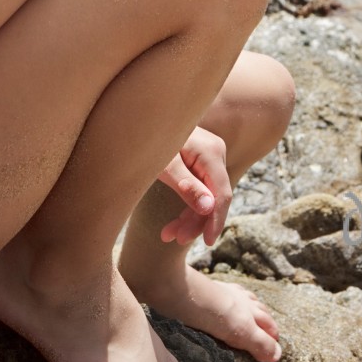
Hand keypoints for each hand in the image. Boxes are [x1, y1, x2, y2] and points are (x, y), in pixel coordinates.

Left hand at [158, 127, 231, 246]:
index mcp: (212, 153)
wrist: (140, 118)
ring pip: (206, 196)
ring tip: (167, 234)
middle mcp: (216, 154)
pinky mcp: (200, 162)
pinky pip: (200, 189)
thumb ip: (187, 186)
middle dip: (194, 221)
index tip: (208, 243)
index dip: (215, 220)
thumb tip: (209, 208)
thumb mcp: (165, 165)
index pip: (221, 193)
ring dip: (188, 218)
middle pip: (213, 197)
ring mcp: (209, 158)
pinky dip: (187, 206)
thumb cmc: (149, 138)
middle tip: (171, 238)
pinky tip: (174, 224)